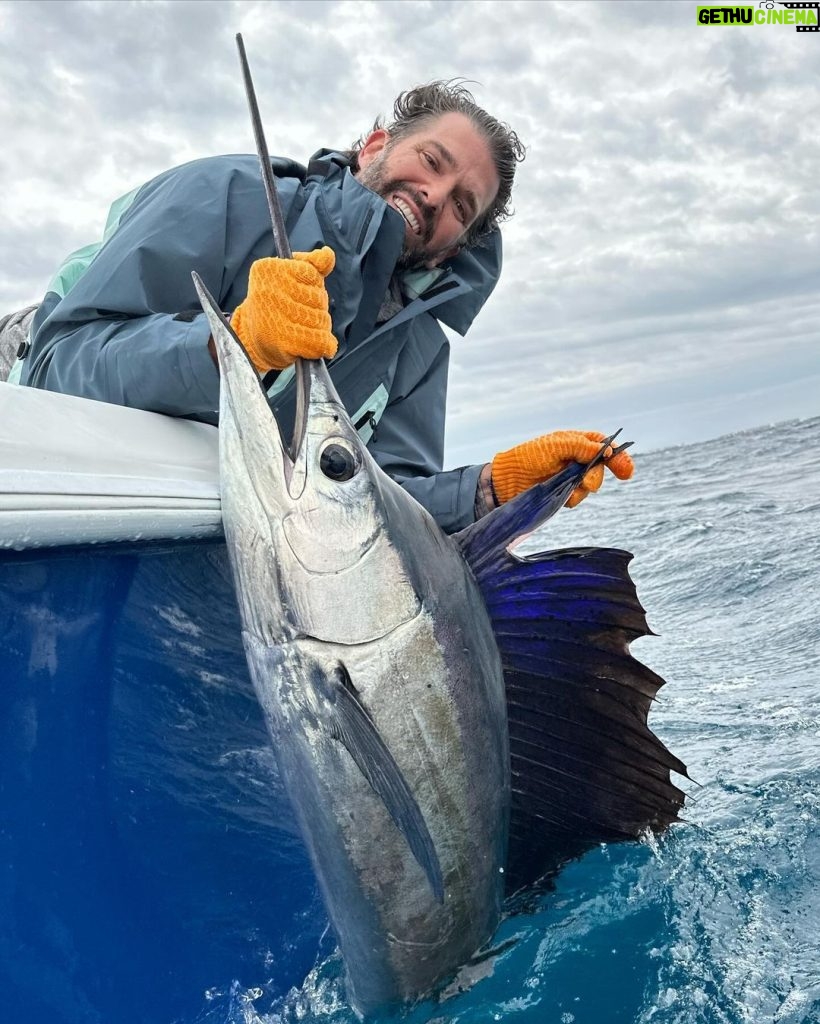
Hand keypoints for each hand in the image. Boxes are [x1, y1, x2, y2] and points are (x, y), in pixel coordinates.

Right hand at [230, 247, 336, 372]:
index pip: (312, 274)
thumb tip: (327, 254)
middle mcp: (269, 291)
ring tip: (300, 328)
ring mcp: (277, 317)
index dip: (312, 286)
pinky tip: (317, 344)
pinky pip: (321, 340)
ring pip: (322, 319)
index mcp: (268, 269)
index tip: (297, 292)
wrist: (253, 340)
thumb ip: (311, 264)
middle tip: (298, 314)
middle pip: (319, 297)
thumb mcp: (290, 276)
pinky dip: (325, 344)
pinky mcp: (285, 341)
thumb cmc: (276, 304)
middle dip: (317, 307)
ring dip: (319, 326)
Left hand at [490, 430, 634, 507]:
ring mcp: (570, 477)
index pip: (604, 447)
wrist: (508, 481)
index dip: (618, 457)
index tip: (626, 471)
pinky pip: (577, 497)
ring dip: (581, 488)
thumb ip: (581, 447)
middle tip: (587, 483)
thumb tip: (606, 450)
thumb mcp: (555, 446)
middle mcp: (576, 459)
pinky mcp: (563, 492)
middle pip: (601, 468)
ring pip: (590, 486)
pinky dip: (571, 498)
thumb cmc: (528, 457)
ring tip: (565, 486)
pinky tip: (559, 494)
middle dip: (597, 476)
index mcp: (576, 442)